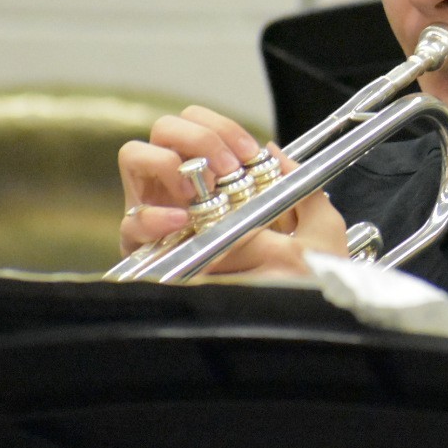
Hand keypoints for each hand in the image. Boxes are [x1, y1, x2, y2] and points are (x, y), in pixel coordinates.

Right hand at [116, 105, 346, 275]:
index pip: (202, 124)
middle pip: (166, 129)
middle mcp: (183, 186)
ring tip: (196, 188)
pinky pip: (130, 223)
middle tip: (226, 169)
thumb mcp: (316, 229)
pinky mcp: (143, 248)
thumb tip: (275, 151)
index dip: (224, 130)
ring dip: (166, 162)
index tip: (250, 155)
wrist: (284, 323)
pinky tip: (179, 221)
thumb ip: (302, 187)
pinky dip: (152, 216)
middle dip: (197, 137)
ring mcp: (159, 213)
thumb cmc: (297, 278)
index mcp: (217, 175)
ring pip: (135, 157)